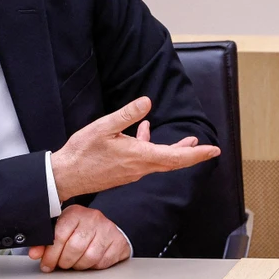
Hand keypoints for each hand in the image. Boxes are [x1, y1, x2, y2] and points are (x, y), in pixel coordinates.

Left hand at [28, 205, 128, 271]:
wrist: (106, 228)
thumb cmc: (80, 230)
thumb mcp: (61, 230)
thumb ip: (46, 242)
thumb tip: (34, 253)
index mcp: (75, 213)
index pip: (59, 235)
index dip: (50, 254)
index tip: (46, 264)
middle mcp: (93, 218)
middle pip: (74, 248)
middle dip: (64, 262)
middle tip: (61, 264)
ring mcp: (108, 230)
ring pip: (89, 257)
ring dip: (78, 266)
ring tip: (75, 263)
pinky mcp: (118, 242)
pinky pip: (102, 262)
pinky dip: (93, 266)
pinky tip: (89, 261)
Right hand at [51, 96, 219, 201]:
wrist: (65, 176)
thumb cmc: (82, 152)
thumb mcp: (103, 127)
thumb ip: (127, 114)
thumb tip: (147, 102)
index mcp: (139, 157)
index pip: (176, 157)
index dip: (197, 154)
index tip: (213, 151)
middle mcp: (140, 168)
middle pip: (173, 162)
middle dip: (192, 154)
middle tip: (209, 150)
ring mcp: (132, 172)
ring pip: (160, 161)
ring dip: (174, 151)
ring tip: (187, 141)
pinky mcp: (124, 172)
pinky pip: (145, 160)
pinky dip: (150, 147)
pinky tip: (143, 133)